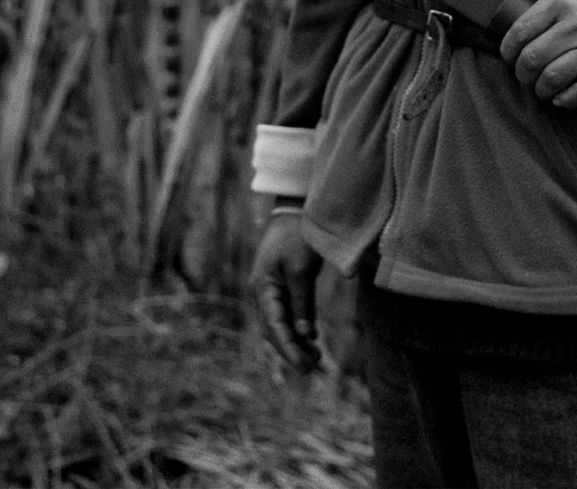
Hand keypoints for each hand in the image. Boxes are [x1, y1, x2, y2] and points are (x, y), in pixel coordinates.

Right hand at [250, 206, 321, 371]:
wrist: (293, 208)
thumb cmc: (297, 235)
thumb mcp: (301, 269)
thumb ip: (302, 303)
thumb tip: (303, 335)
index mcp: (262, 289)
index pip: (274, 328)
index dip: (289, 350)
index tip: (305, 367)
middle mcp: (261, 292)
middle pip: (274, 330)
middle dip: (291, 351)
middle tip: (313, 369)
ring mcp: (269, 289)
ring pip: (279, 324)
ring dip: (294, 342)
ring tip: (315, 359)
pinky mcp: (280, 284)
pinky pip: (285, 312)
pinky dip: (296, 327)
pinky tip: (310, 338)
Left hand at [499, 0, 576, 109]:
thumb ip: (545, 10)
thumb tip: (516, 37)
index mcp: (562, 2)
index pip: (520, 32)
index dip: (508, 51)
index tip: (510, 59)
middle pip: (533, 59)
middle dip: (523, 74)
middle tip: (526, 78)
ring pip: (553, 79)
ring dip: (541, 89)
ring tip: (543, 89)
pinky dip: (565, 100)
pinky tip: (561, 98)